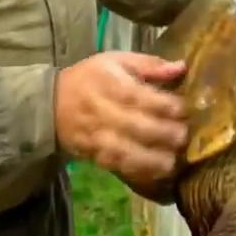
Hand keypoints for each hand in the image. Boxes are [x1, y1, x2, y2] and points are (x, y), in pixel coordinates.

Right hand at [55, 52, 189, 200]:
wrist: (52, 105)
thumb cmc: (91, 78)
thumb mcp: (116, 61)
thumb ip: (149, 64)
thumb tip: (181, 66)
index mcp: (109, 83)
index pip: (137, 96)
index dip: (162, 104)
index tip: (182, 109)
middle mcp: (102, 111)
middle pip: (133, 125)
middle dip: (161, 133)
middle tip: (183, 137)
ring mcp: (97, 136)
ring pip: (123, 151)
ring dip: (149, 159)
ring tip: (172, 162)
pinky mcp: (95, 155)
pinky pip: (116, 166)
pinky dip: (136, 171)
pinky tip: (155, 174)